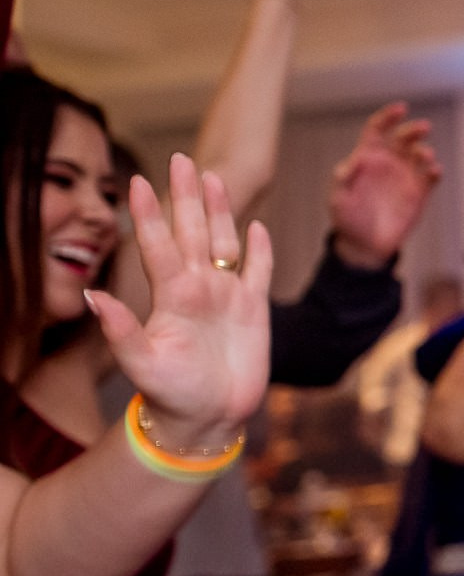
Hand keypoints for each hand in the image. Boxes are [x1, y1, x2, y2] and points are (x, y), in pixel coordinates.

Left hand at [86, 154, 271, 444]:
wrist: (208, 417)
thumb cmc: (170, 394)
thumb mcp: (141, 363)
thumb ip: (120, 329)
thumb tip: (91, 296)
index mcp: (170, 296)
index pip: (158, 245)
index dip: (148, 214)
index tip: (135, 181)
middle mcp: (197, 288)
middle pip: (192, 231)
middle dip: (185, 195)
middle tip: (180, 158)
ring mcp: (226, 296)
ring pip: (223, 241)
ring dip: (219, 210)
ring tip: (213, 178)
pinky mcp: (254, 310)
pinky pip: (259, 271)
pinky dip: (261, 250)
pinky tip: (257, 227)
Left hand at [329, 102, 440, 267]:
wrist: (365, 246)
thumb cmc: (347, 220)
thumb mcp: (338, 200)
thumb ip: (344, 179)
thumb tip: (356, 160)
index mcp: (367, 158)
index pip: (378, 130)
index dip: (388, 116)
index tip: (401, 109)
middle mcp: (388, 163)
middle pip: (403, 137)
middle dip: (413, 130)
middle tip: (423, 128)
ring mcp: (405, 177)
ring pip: (419, 154)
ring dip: (424, 150)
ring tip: (425, 157)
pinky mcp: (419, 194)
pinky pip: (430, 177)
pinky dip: (435, 171)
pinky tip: (434, 171)